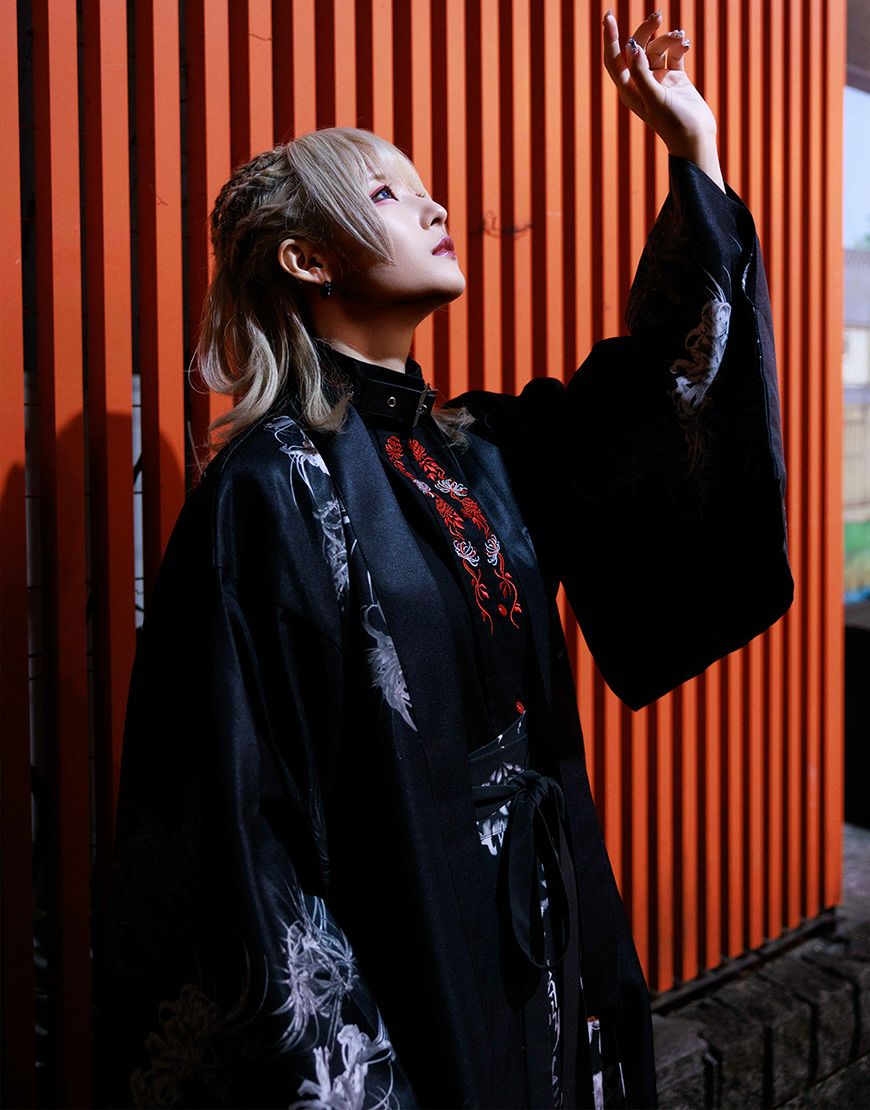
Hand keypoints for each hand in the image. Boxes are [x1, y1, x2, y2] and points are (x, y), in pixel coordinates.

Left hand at [602, 9, 721, 182]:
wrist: (696, 138)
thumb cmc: (672, 124)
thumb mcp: (654, 98)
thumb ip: (641, 72)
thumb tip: (631, 46)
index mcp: (628, 90)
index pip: (614, 59)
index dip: (610, 37)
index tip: (608, 16)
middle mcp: (640, 82)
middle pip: (637, 47)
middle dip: (646, 30)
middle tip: (658, 16)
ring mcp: (658, 78)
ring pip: (658, 47)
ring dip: (669, 38)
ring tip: (681, 37)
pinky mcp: (675, 76)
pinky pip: (673, 52)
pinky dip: (679, 45)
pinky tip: (686, 43)